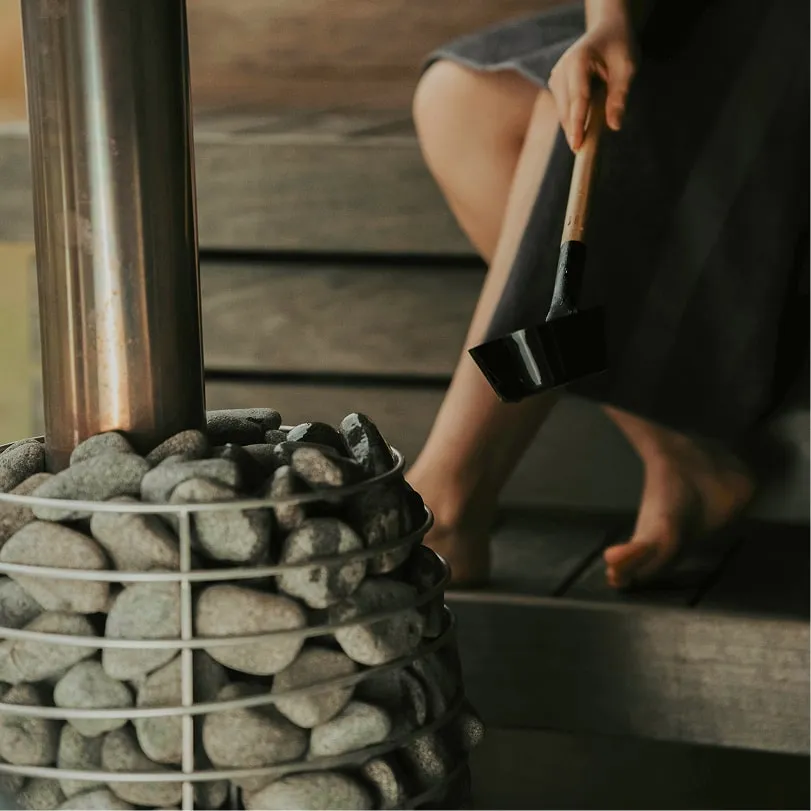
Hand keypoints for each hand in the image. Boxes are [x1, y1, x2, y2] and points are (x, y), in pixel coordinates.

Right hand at [548, 19, 635, 150]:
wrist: (606, 30)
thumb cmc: (619, 47)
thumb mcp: (627, 68)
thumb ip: (620, 96)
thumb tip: (615, 126)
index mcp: (578, 61)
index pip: (577, 99)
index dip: (577, 124)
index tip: (576, 145)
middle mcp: (561, 70)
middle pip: (567, 110)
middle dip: (574, 131)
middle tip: (583, 154)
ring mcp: (555, 78)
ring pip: (563, 112)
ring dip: (575, 126)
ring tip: (585, 140)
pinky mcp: (556, 86)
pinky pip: (564, 109)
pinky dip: (574, 119)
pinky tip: (583, 125)